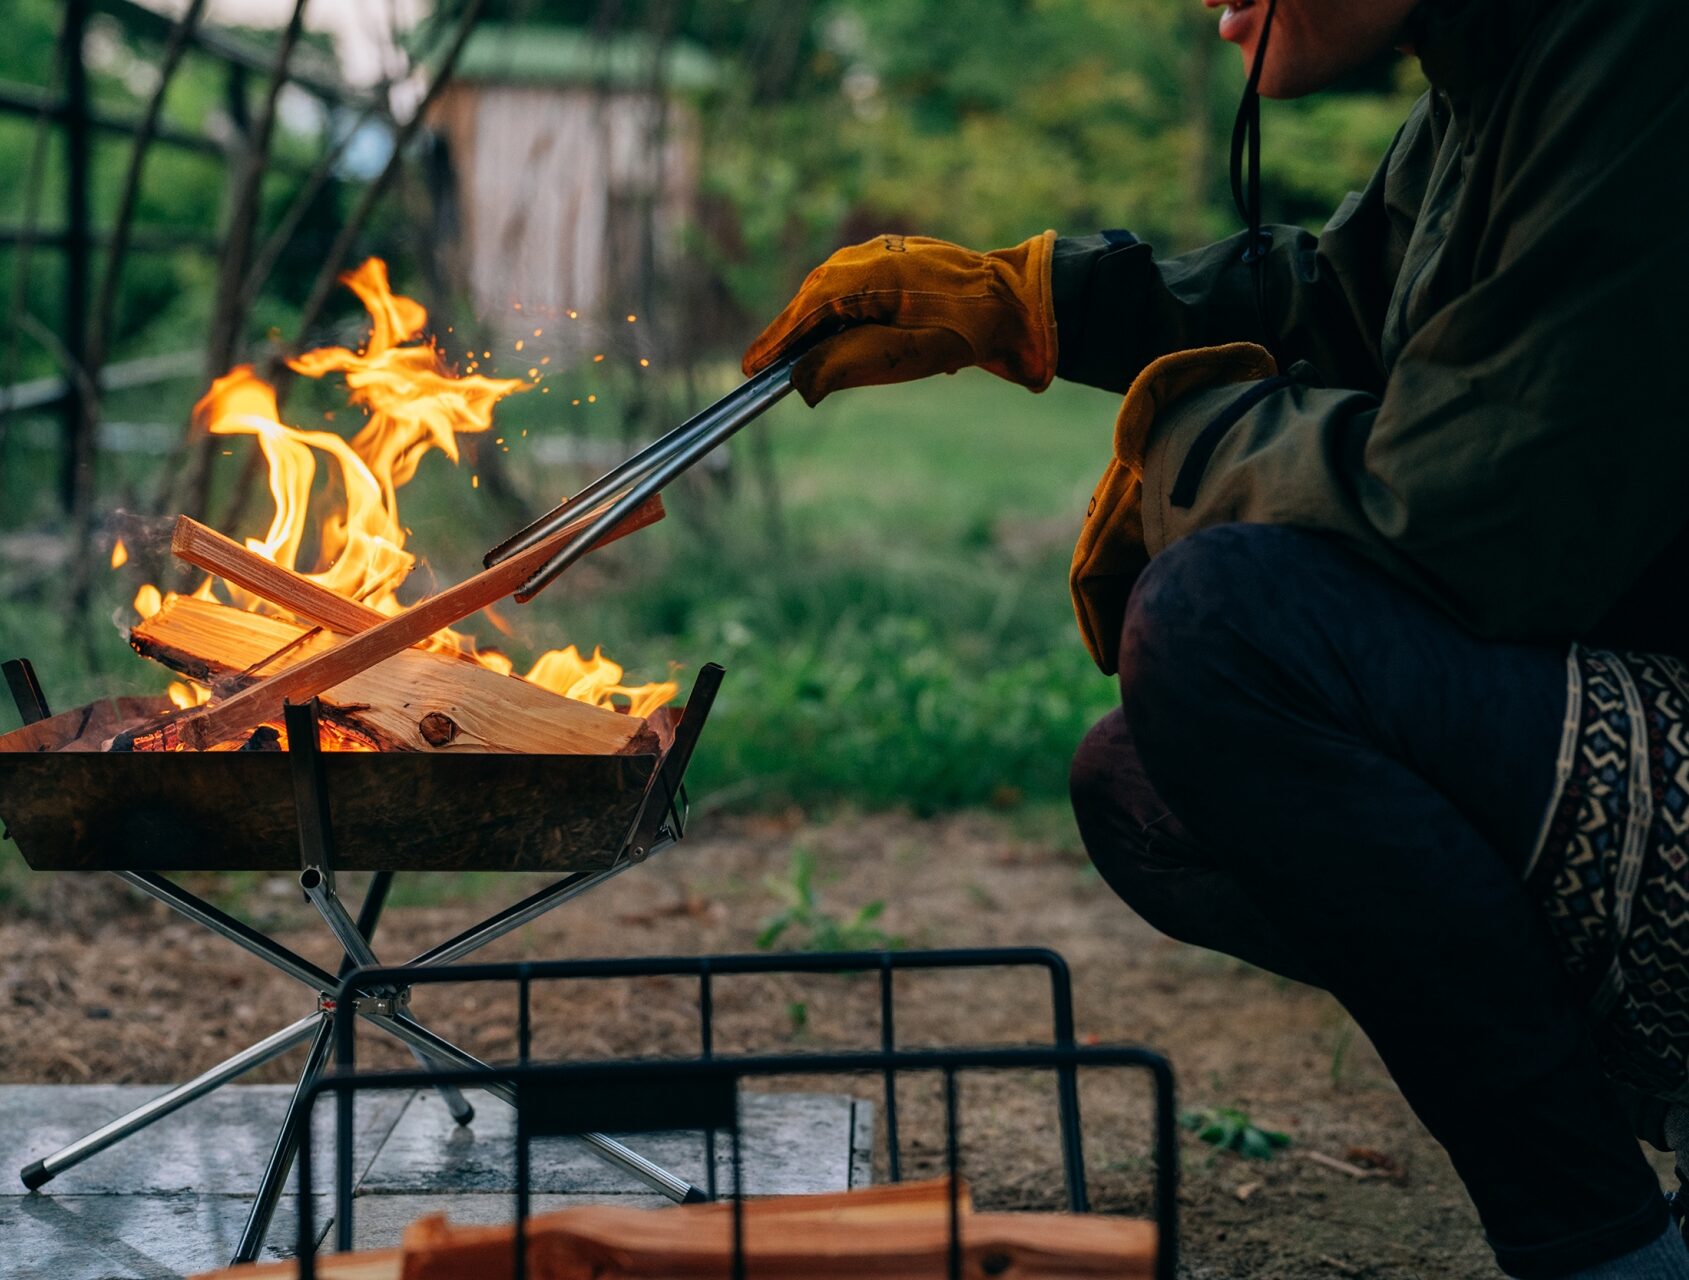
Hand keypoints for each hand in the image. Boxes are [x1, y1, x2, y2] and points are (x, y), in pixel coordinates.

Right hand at [742, 231, 1058, 405]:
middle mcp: (865, 255)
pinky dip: (842, 313)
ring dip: (818, 325)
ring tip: (804, 358)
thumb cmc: (961, 331)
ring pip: (832, 292)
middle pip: (812, 300)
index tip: (749, 368)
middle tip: (768, 368)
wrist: (1015, 302)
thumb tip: (797, 382)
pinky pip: (854, 286)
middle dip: (792, 334)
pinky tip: (846, 336)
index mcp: (861, 275)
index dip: (774, 343)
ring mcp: (881, 250)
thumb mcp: (900, 357)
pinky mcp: (896, 257)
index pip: (804, 313)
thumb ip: (843, 367)